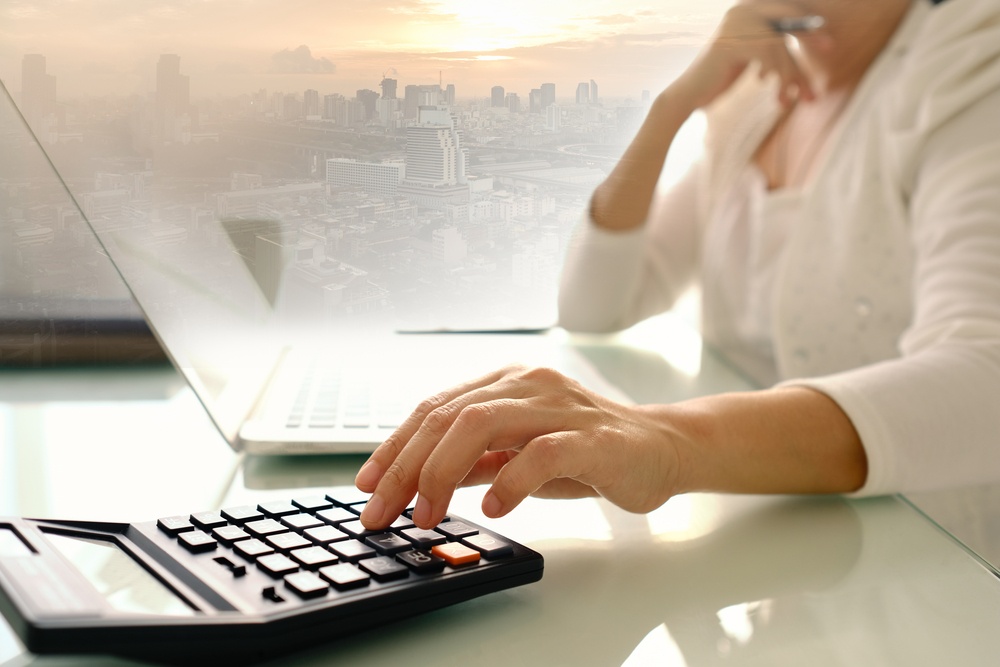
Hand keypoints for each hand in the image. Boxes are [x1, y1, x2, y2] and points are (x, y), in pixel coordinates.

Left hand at [355, 365, 687, 529]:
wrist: (663, 449)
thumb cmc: (590, 452)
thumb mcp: (521, 455)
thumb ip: (478, 461)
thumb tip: (423, 482)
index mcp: (507, 383)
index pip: (436, 408)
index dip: (395, 446)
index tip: (368, 485)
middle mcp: (528, 384)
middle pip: (449, 415)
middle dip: (407, 466)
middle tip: (384, 511)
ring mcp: (560, 406)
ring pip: (483, 422)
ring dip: (444, 471)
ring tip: (428, 512)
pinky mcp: (593, 437)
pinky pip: (541, 452)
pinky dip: (510, 479)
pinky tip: (495, 508)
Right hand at [674, 1, 828, 108]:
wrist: (689, 95)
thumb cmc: (720, 77)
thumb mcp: (749, 54)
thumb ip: (769, 43)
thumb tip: (803, 39)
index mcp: (745, 9)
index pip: (784, 9)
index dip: (806, 21)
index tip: (825, 40)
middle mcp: (740, 10)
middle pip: (786, 19)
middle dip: (809, 34)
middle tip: (829, 48)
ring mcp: (734, 25)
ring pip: (780, 44)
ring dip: (794, 73)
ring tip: (801, 97)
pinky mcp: (731, 43)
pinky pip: (769, 56)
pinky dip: (780, 78)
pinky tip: (779, 97)